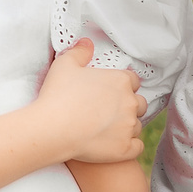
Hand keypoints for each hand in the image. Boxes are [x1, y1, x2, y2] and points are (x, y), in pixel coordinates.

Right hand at [33, 39, 142, 163]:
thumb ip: (79, 52)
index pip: (132, 81)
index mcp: (120, 81)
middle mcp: (130, 103)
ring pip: (137, 126)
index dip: (121, 85)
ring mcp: (129, 127)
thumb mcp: (64, 65)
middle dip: (128, 106)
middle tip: (108, 111)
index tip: (109, 92)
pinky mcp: (125, 148)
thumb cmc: (58, 94)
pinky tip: (116, 145)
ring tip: (107, 129)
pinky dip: (129, 146)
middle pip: (139, 103)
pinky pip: (137, 148)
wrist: (53, 129)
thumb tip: (87, 43)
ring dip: (126, 127)